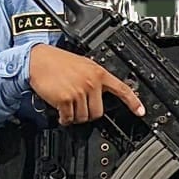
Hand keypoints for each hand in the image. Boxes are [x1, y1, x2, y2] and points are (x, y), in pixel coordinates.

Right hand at [27, 44, 145, 124]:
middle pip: (98, 112)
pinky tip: (61, 112)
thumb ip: (93, 77)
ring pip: (83, 117)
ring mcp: (79, 91)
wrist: (37, 60)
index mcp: (98, 73)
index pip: (122, 89)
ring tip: (67, 106)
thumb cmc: (56, 61)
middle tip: (78, 107)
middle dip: (88, 114)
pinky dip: (64, 119)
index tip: (140, 112)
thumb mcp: (82, 65)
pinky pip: (69, 118)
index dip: (133, 102)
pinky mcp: (66, 99)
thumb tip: (100, 92)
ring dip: (74, 116)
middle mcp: (91, 82)